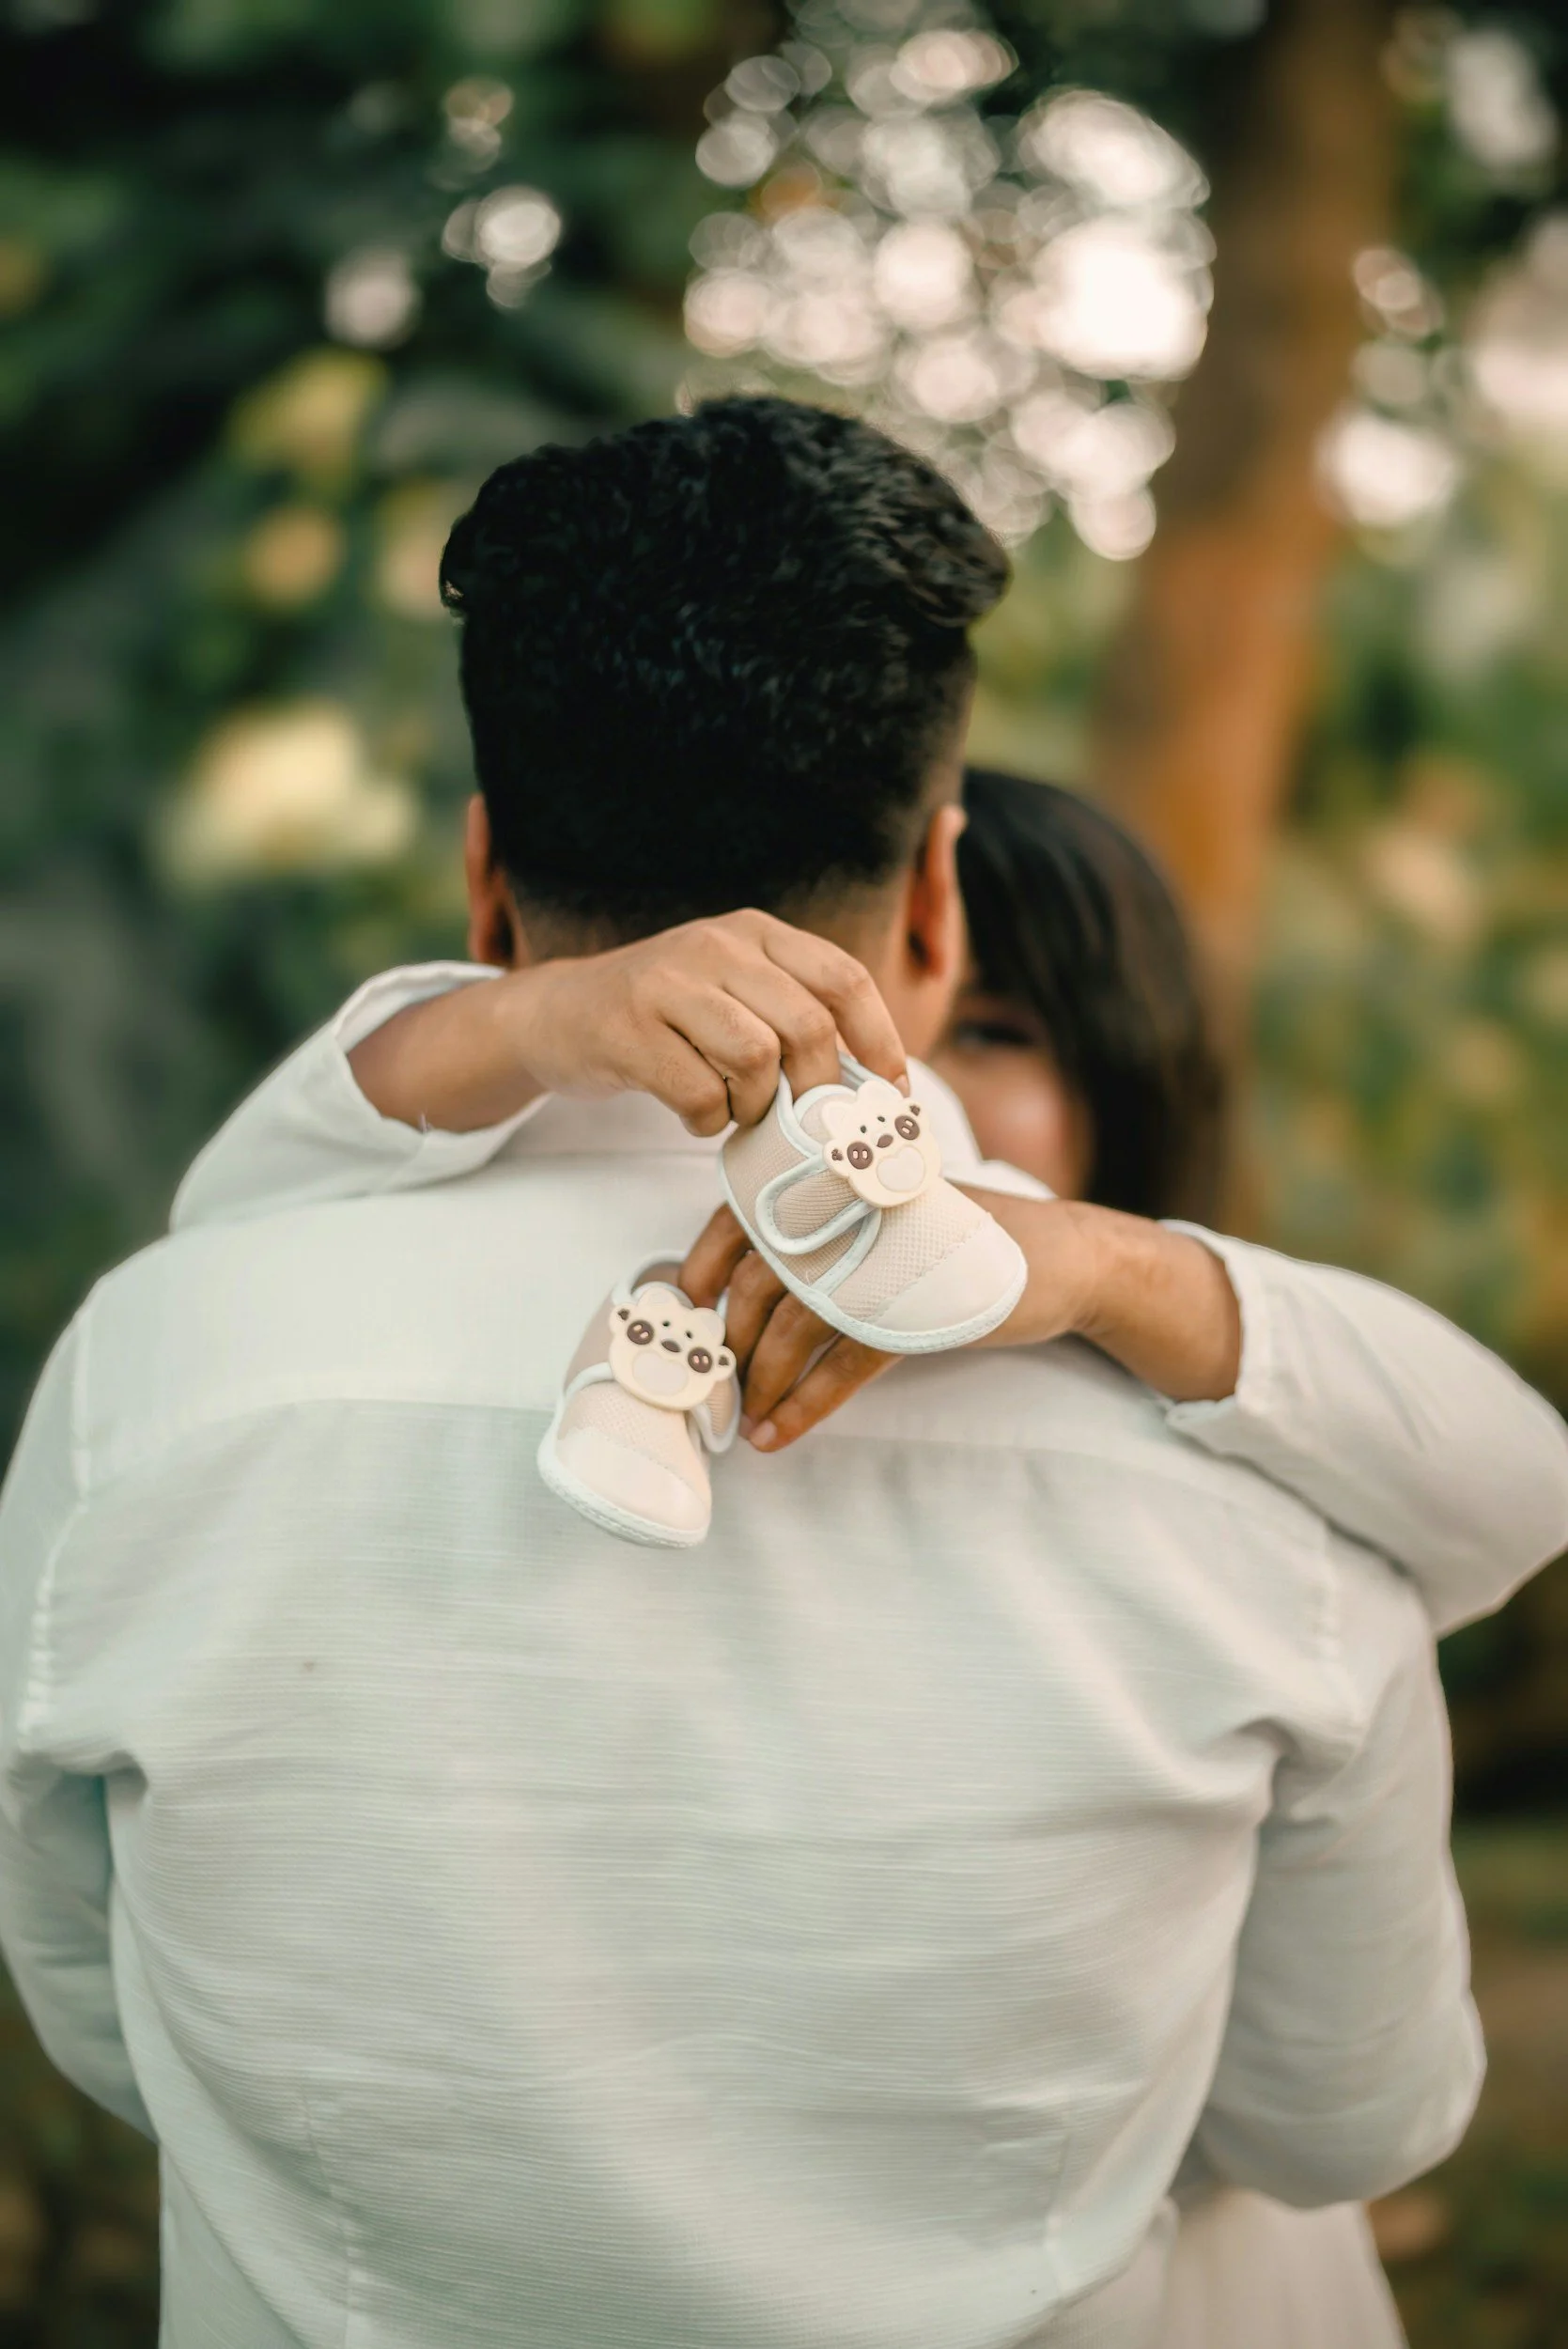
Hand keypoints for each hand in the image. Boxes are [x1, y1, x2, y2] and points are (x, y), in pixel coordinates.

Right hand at [347, 911, 906, 1136]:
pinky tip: (695, 1113)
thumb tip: (877, 1084)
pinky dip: (709, 1120)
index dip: (880, 1039)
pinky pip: (700, 1094)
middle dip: (817, 1087)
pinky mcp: (627, 1029)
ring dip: (757, 1104)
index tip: (890, 1090)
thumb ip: (795, 1012)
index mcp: (754, 931)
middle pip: (807, 1025)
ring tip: (738, 1109)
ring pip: (757, 1059)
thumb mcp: (734, 988)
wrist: (557, 1013)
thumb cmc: (665, 1015)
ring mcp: (667, 984)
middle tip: (801, 1115)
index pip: (843, 978)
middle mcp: (715, 946)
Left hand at [678, 1189, 1240, 1451]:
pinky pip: (843, 1365)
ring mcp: (882, 1258)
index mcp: (838, 1182)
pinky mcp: (913, 1307)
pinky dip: (806, 1406)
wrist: (1060, 1258)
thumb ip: (829, 1233)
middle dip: (729, 1340)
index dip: (705, 1260)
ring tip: (748, 1422)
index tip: (687, 1307)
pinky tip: (781, 1433)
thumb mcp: (888, 1219)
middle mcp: (852, 1211)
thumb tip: (750, 1283)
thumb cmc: (959, 1242)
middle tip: (718, 1382)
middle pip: (759, 1278)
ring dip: (763, 1383)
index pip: (746, 1212)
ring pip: (794, 1326)